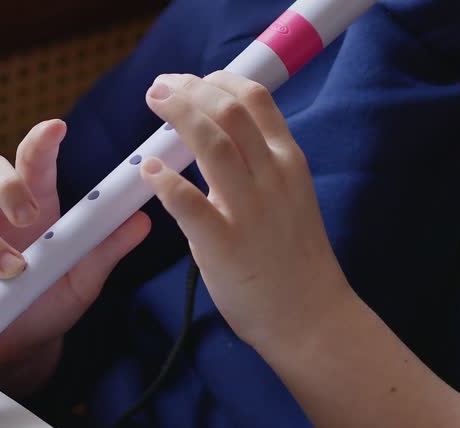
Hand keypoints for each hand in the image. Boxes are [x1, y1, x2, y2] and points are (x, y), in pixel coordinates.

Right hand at [0, 120, 150, 397]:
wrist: (20, 348)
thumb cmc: (48, 299)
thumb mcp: (83, 277)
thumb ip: (105, 249)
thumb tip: (141, 220)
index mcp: (30, 208)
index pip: (30, 164)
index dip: (39, 143)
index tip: (57, 127)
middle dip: (5, 184)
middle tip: (31, 214)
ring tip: (16, 270)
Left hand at [140, 72, 349, 349]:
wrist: (309, 316)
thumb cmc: (292, 256)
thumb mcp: (287, 196)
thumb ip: (255, 165)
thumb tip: (208, 137)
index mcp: (289, 162)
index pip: (254, 99)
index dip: (217, 80)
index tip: (192, 80)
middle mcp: (273, 177)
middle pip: (228, 111)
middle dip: (189, 89)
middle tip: (161, 87)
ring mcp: (250, 210)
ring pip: (212, 143)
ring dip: (178, 114)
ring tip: (154, 102)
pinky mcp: (225, 245)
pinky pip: (191, 204)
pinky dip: (166, 181)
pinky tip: (150, 168)